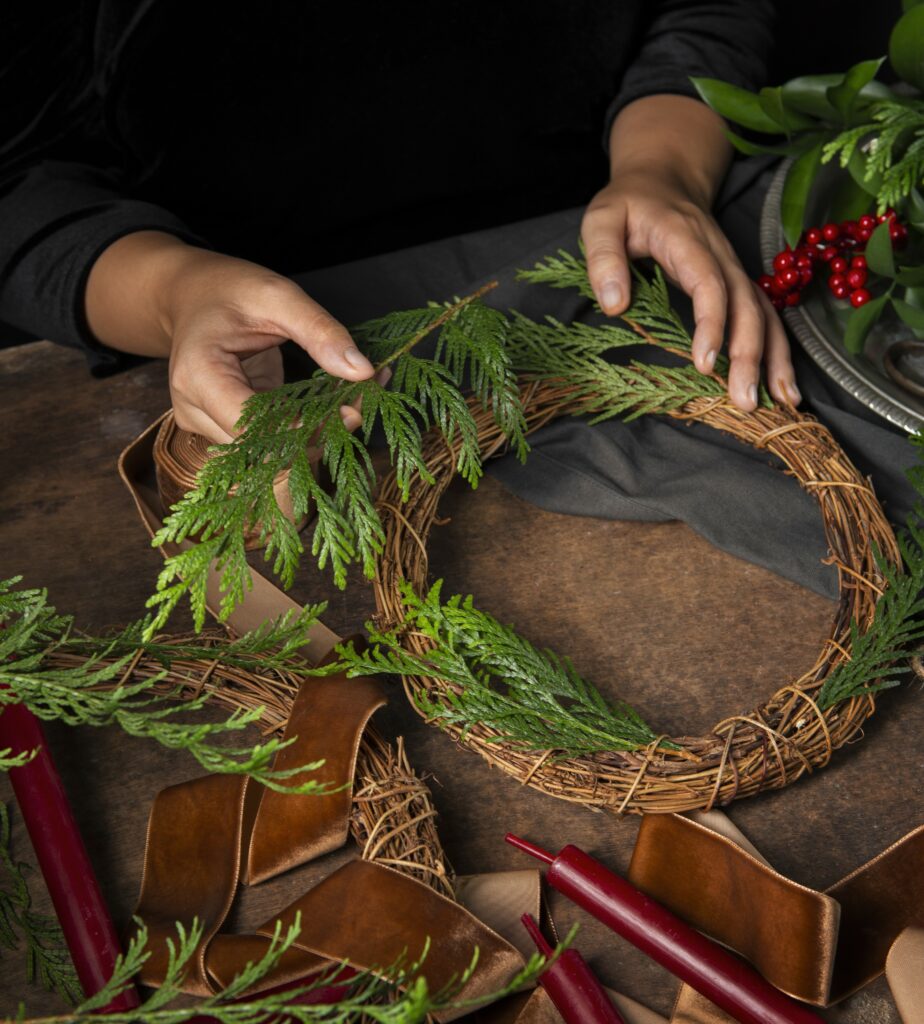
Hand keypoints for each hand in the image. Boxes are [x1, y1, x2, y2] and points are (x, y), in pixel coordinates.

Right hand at [86, 232, 376, 442]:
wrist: (192, 294)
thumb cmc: (229, 289)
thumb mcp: (278, 295)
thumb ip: (319, 331)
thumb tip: (363, 372)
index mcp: (198, 374)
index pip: (253, 426)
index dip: (304, 427)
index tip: (349, 410)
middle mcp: (193, 409)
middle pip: (263, 447)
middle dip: (317, 432)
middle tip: (360, 403)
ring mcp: (204, 424)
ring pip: (268, 453)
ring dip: (313, 435)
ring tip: (349, 403)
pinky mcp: (222, 429)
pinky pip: (268, 442)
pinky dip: (303, 429)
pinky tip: (331, 408)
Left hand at [583, 96, 799, 411]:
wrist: (663, 180)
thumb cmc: (628, 205)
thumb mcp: (601, 219)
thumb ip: (603, 258)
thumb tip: (613, 305)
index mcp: (686, 240)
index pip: (708, 282)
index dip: (712, 322)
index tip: (706, 364)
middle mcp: (720, 255)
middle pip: (746, 304)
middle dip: (750, 354)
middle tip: (744, 400)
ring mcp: (733, 269)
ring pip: (765, 313)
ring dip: (775, 358)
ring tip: (781, 402)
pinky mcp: (737, 282)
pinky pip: (765, 316)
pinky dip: (777, 351)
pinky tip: (782, 386)